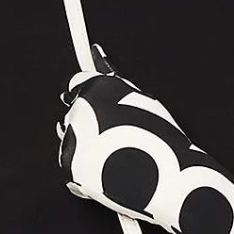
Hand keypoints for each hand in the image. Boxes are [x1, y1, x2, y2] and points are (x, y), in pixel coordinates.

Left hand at [55, 43, 193, 225]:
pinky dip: (85, 173)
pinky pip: (73, 169)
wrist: (164, 177)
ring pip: (72, 142)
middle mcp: (78, 111)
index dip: (87, 99)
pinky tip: (110, 173)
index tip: (93, 107)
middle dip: (88, 126)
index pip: (75, 84)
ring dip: (86, 149)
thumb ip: (113, 84)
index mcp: (96, 88)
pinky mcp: (70, 168)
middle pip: (74, 116)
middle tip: (116, 139)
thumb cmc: (160, 139)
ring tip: (117, 157)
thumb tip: (97, 56)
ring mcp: (71, 140)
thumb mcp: (141, 100)